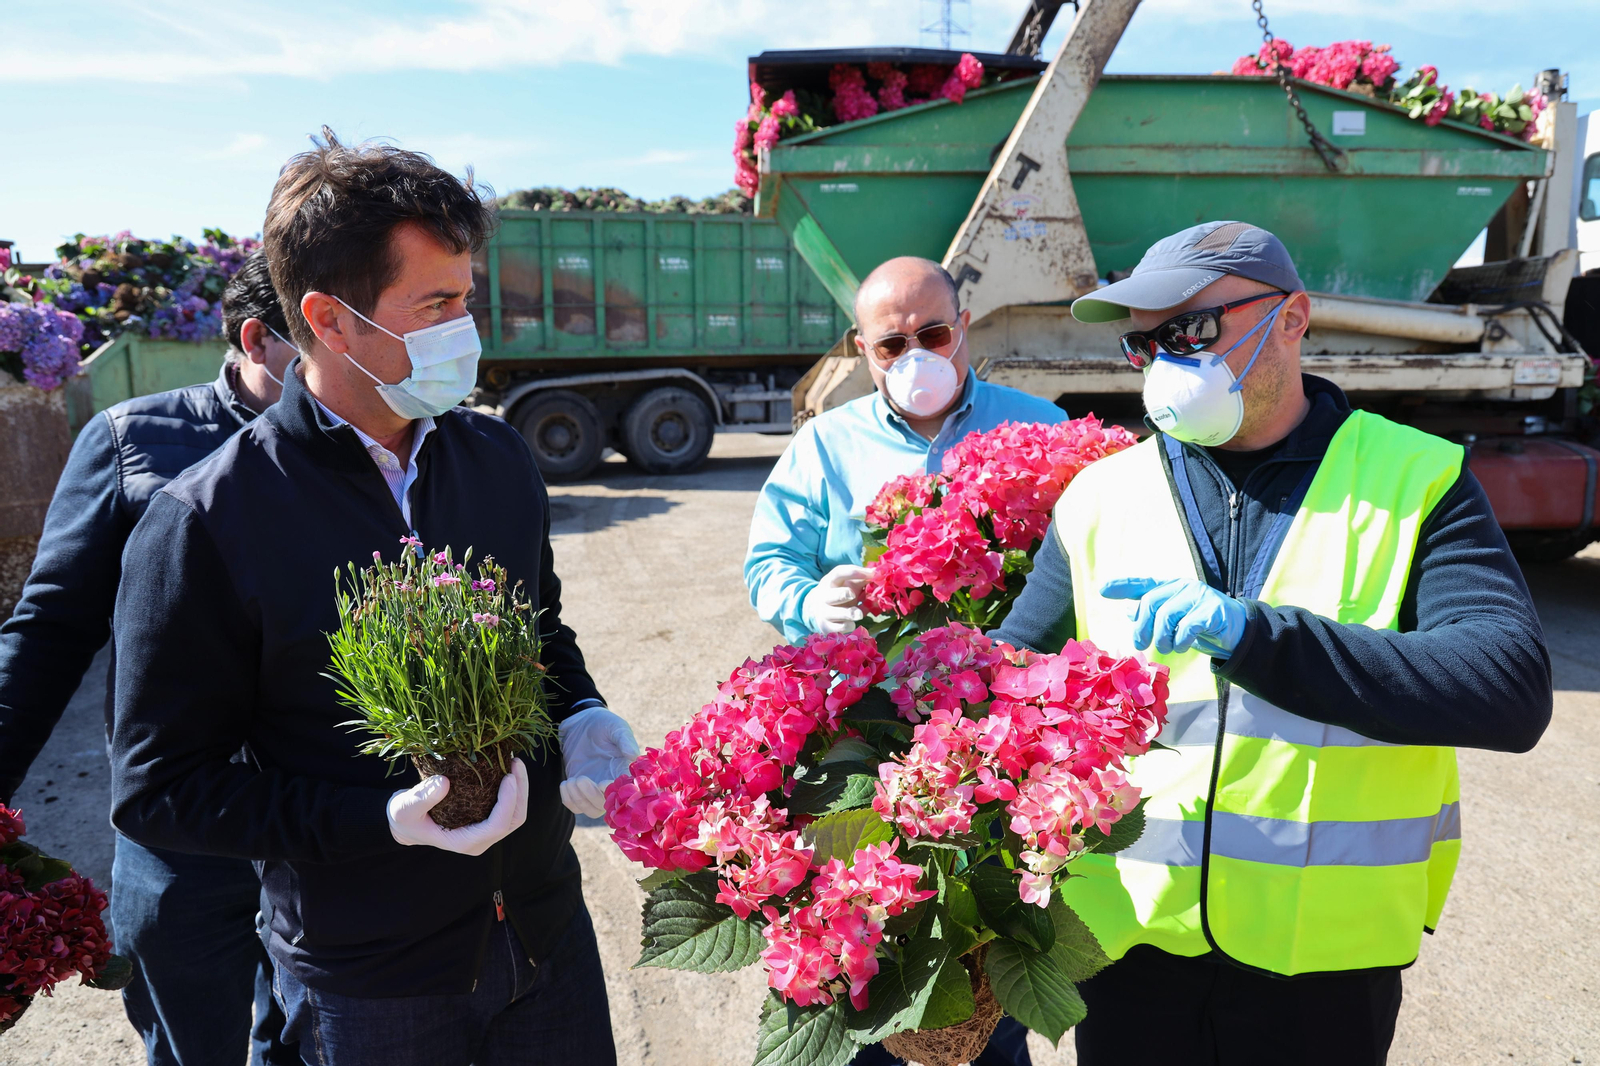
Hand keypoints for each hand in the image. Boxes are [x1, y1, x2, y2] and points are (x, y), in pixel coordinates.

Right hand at [387, 758, 528, 854]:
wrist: (404, 821)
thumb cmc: (404, 817)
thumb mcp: (405, 807)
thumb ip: (422, 797)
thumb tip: (445, 782)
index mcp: (465, 841)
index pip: (497, 825)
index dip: (508, 802)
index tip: (508, 776)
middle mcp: (480, 839)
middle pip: (513, 819)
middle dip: (520, 792)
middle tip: (515, 763)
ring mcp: (485, 830)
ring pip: (514, 813)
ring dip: (520, 788)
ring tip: (514, 762)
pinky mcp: (485, 818)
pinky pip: (508, 806)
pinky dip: (512, 788)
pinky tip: (506, 767)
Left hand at [559, 707, 639, 816]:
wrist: (582, 721)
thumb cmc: (604, 723)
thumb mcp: (616, 727)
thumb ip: (624, 739)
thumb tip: (634, 755)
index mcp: (623, 771)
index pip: (623, 791)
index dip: (613, 792)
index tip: (603, 782)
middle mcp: (610, 783)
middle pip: (605, 805)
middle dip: (591, 796)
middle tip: (581, 778)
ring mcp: (593, 787)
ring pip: (590, 809)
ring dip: (579, 799)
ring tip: (572, 780)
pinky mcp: (578, 788)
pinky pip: (575, 806)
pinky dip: (569, 800)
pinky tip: (565, 783)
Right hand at [802, 564, 874, 632]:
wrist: (821, 611)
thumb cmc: (840, 593)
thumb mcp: (848, 584)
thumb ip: (863, 580)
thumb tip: (880, 575)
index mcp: (830, 582)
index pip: (840, 572)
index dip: (856, 572)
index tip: (873, 573)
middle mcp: (824, 596)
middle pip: (832, 595)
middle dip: (843, 594)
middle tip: (853, 595)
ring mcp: (824, 613)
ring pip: (837, 613)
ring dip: (850, 613)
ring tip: (859, 614)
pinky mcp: (826, 627)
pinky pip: (841, 627)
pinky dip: (850, 625)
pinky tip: (851, 622)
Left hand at [1099, 577, 1247, 658]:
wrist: (1236, 631)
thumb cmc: (1199, 624)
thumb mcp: (1172, 620)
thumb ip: (1152, 614)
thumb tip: (1128, 610)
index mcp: (1171, 587)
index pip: (1143, 584)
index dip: (1123, 586)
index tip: (1102, 590)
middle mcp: (1183, 587)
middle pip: (1151, 602)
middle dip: (1142, 627)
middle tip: (1140, 645)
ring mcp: (1199, 596)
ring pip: (1167, 615)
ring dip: (1162, 637)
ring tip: (1165, 648)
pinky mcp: (1212, 611)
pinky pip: (1187, 627)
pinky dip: (1180, 641)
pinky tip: (1182, 646)